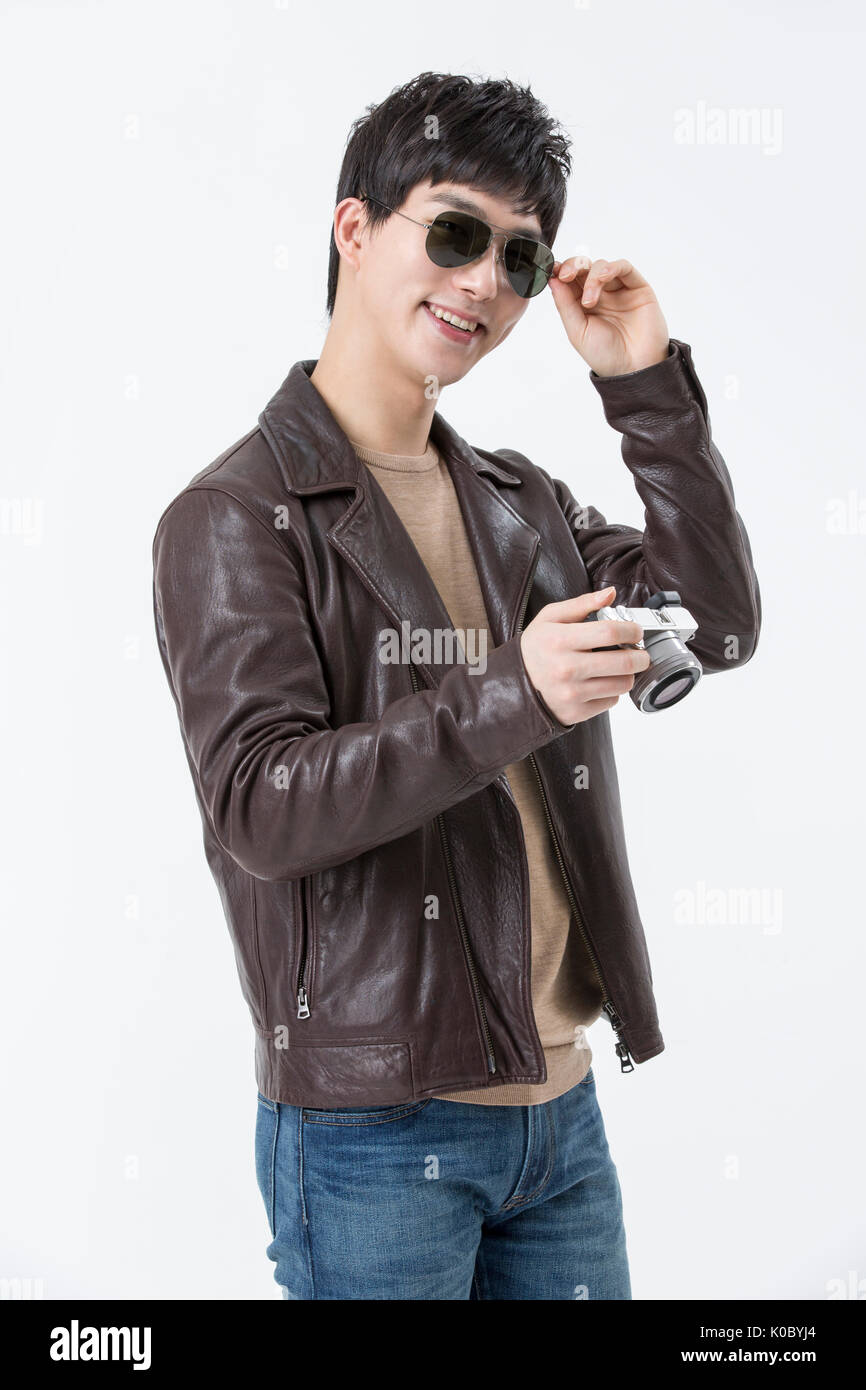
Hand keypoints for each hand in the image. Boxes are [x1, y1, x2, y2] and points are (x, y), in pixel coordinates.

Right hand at [520, 586, 650, 725]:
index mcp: (560, 640)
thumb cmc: (535, 648)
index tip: (636, 631)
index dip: (631, 631)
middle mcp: (566, 669)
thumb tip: (610, 594)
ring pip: (622, 684)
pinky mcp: (576, 712)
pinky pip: (611, 701)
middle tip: (640, 653)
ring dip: (628, 674)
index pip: (610, 632)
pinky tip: (601, 682)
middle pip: (623, 662)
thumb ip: (582, 604)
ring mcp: (572, 693)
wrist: (514, 684)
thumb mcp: (550, 618)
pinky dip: (612, 691)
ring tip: (619, 667)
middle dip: (641, 656)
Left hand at [548, 255, 669, 376]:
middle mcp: (600, 294)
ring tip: (589, 301)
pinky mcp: (637, 287)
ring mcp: (618, 289)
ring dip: (591, 277)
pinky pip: (624, 267)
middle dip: (572, 266)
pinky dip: (611, 267)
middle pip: (584, 267)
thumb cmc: (605, 355)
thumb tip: (553, 280)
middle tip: (565, 276)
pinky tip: (603, 278)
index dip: (560, 271)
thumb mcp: (577, 332)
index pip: (569, 279)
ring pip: (601, 266)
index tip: (551, 271)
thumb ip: (565, 305)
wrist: (633, 369)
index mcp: (582, 304)